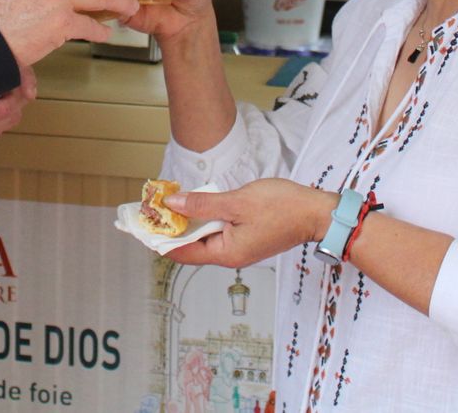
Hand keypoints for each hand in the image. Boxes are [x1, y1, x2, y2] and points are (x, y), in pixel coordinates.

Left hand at [162, 179, 336, 268]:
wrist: (316, 213)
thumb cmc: (282, 207)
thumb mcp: (237, 201)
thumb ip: (203, 204)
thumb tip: (173, 204)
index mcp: (226, 253)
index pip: (182, 251)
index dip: (159, 239)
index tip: (141, 226)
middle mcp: (230, 255)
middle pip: (191, 245)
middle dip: (171, 228)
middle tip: (152, 209)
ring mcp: (240, 247)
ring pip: (205, 237)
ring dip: (188, 222)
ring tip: (169, 204)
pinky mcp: (247, 237)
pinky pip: (218, 231)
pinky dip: (205, 219)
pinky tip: (197, 204)